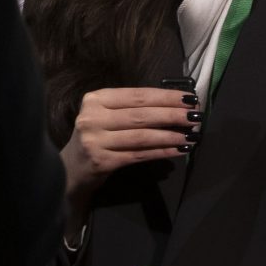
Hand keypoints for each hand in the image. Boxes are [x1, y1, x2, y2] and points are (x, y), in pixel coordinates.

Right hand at [59, 86, 197, 216]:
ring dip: (170, 135)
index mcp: (96, 99)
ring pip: (141, 136)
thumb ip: (131, 109)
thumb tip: (174, 105)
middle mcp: (93, 117)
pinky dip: (161, 152)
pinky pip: (139, 155)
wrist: (70, 169)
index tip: (189, 98)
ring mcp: (95, 140)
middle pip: (141, 114)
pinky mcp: (102, 161)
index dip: (166, 96)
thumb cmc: (96, 138)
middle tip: (195, 116)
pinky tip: (178, 150)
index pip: (137, 95)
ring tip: (191, 135)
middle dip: (172, 114)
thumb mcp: (106, 116)